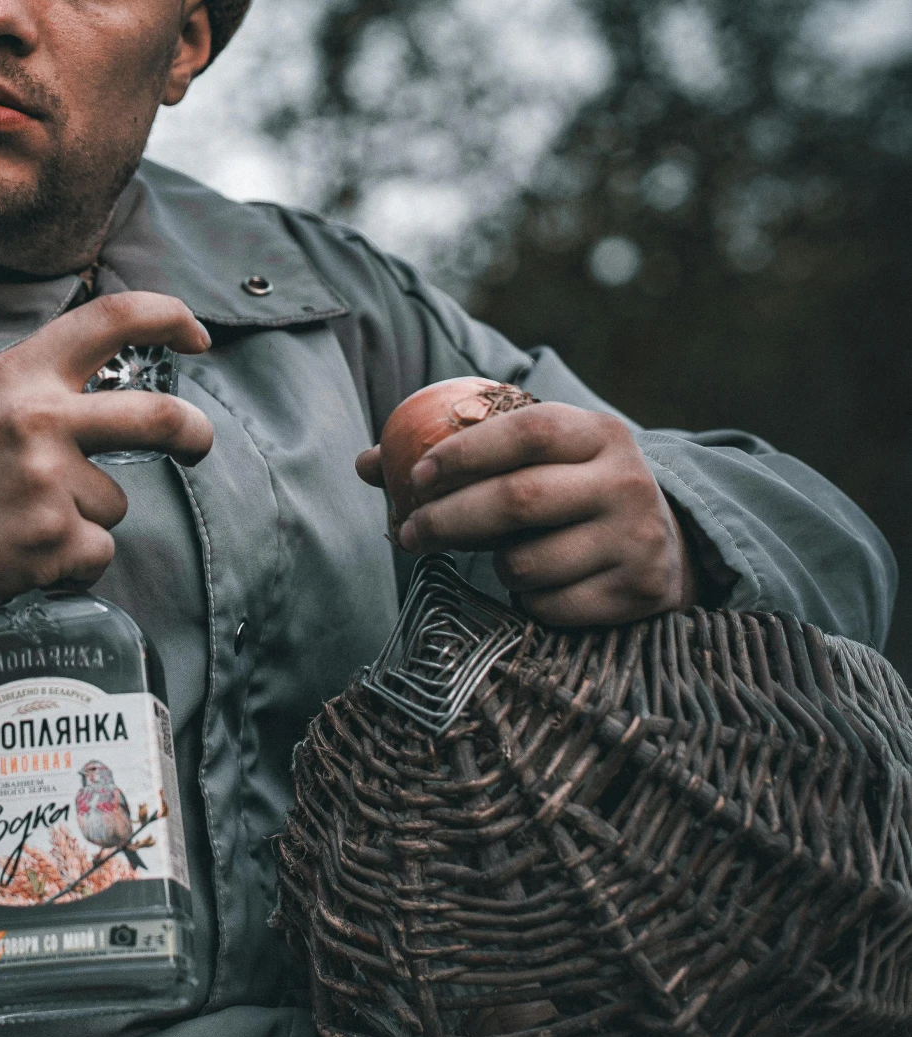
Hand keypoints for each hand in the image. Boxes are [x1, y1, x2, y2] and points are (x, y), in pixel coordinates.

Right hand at [0, 293, 212, 608]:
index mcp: (21, 374)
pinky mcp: (53, 539)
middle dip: (195, 434)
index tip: (195, 334)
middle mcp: (40, 420)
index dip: (168, 317)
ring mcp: (49, 482)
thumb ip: (44, 386)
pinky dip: (72, 559)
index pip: (111, 318)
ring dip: (86, 516)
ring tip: (26, 518)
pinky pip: (98, 550)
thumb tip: (120, 388)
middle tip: (197, 445)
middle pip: (160, 417)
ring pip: (115, 501)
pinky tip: (25, 550)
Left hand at [355, 401, 695, 626]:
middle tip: (410, 535)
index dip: (464, 452)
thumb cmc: (573, 491)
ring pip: (526, 562)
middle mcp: (626, 481)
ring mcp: (637, 539)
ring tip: (502, 557)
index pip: (526, 430)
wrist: (670, 545)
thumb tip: (367, 463)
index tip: (416, 476)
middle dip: (449, 519)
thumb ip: (461, 455)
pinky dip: (529, 600)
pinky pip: (549, 606)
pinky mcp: (638, 591)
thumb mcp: (538, 459)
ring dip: (495, 566)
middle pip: (517, 499)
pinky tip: (542, 584)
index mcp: (599, 433)